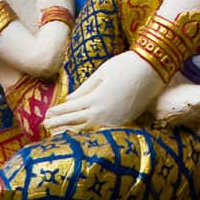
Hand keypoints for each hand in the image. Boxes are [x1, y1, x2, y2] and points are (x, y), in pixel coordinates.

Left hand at [45, 51, 164, 133]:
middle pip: (76, 121)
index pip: (71, 108)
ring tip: (59, 133)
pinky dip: (91, 133)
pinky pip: (103, 130)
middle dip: (60, 123)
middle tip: (46, 127)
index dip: (58, 112)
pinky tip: (84, 134)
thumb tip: (70, 99)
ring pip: (88, 129)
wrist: (154, 69)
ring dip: (72, 131)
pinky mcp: (125, 122)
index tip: (47, 114)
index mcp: (95, 98)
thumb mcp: (102, 73)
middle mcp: (103, 112)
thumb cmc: (126, 65)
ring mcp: (115, 119)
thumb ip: (85, 88)